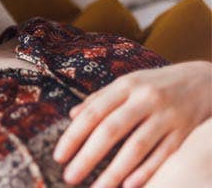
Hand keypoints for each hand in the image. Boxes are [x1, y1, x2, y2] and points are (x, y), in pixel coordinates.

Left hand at [52, 60, 211, 187]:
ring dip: (114, 171)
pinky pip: (164, 155)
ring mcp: (168, 115)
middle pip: (111, 130)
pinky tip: (129, 186)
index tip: (59, 157)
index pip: (93, 112)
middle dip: (87, 156)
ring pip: (137, 146)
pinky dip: (146, 172)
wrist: (205, 80)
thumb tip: (72, 116)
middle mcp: (145, 98)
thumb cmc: (157, 85)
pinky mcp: (186, 131)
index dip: (73, 136)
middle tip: (70, 177)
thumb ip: (100, 98)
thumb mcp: (128, 83)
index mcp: (126, 85)